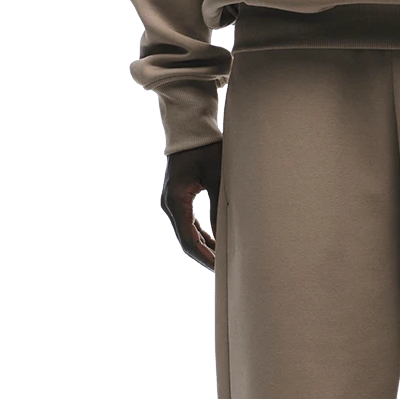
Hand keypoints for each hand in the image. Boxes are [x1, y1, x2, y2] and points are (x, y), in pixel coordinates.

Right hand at [162, 140, 222, 270]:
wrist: (190, 129)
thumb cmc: (204, 148)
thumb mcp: (217, 177)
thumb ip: (220, 206)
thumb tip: (228, 234)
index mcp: (177, 201)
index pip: (189, 239)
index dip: (205, 256)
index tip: (220, 268)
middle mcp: (171, 204)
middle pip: (187, 239)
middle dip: (205, 255)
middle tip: (225, 269)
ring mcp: (174, 201)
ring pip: (187, 232)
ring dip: (204, 246)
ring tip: (223, 259)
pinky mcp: (180, 197)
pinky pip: (189, 222)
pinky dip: (201, 234)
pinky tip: (215, 241)